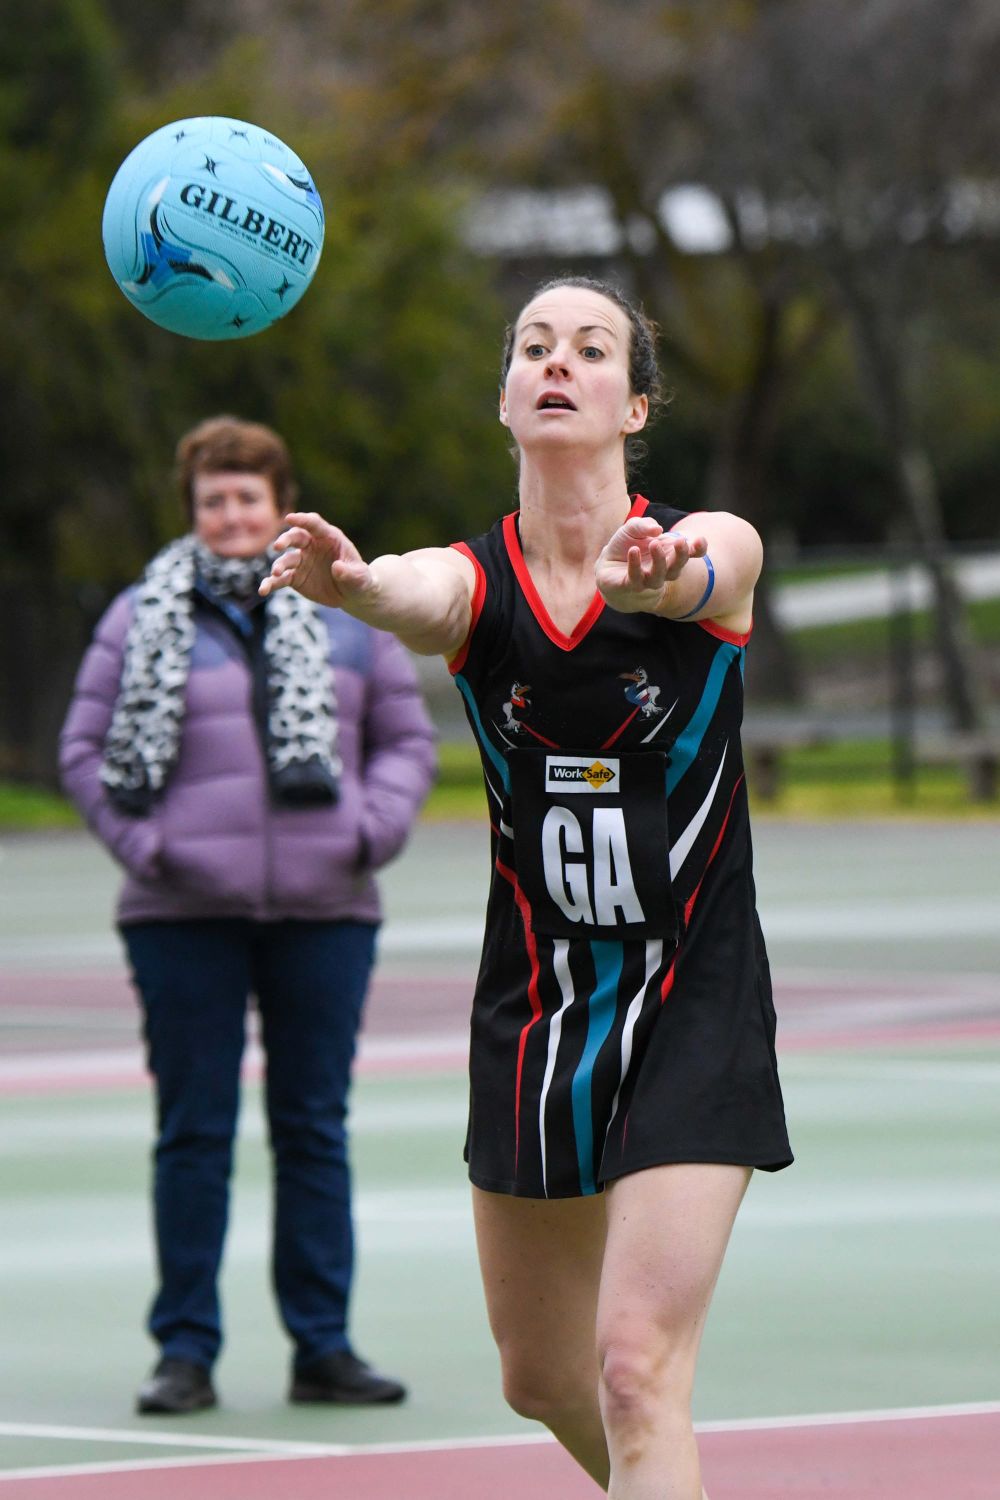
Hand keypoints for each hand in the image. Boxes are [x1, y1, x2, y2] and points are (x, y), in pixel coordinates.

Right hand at [259, 512, 374, 609]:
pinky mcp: (295, 578)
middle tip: (278, 547)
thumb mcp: (360, 577)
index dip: (302, 520)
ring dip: (279, 565)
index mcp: (329, 537)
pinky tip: (263, 590)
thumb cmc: (359, 579)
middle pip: (295, 537)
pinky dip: (271, 584)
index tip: (290, 518)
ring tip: (276, 573)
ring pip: (286, 560)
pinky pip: (280, 579)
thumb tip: (337, 568)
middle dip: (285, 540)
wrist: (352, 594)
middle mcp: (311, 546)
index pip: (314, 524)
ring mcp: (301, 561)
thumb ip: (350, 572)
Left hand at [596, 517, 706, 613]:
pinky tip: (633, 551)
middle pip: (677, 566)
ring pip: (658, 576)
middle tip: (680, 541)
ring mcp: (647, 579)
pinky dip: (635, 565)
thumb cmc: (626, 545)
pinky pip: (635, 578)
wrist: (607, 565)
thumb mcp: (633, 527)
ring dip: (659, 560)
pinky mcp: (630, 585)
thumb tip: (657, 529)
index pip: (690, 554)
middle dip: (681, 555)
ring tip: (654, 543)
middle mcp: (663, 569)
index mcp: (670, 553)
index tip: (700, 540)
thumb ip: (644, 524)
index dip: (699, 549)